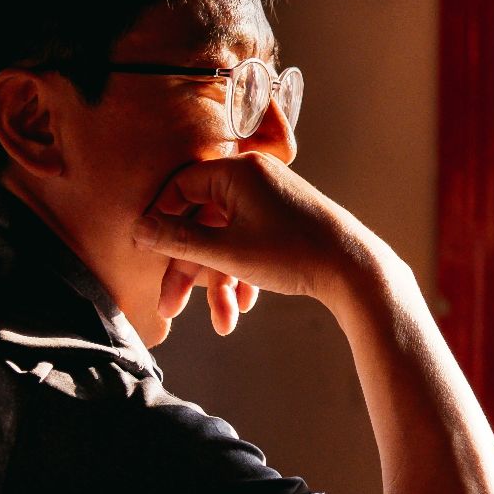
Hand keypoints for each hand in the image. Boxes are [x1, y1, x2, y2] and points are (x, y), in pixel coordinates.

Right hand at [131, 153, 381, 325]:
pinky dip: (244, 271)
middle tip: (169, 308)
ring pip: (227, 239)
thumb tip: (138, 228)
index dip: (160, 221)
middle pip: (202, 222)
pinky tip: (245, 305)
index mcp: (237, 171)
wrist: (355, 268)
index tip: (146, 252)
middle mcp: (254, 177)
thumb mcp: (226, 252)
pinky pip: (250, 241)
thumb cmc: (292, 254)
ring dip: (220, 281)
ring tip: (222, 322)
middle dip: (189, 271)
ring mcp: (271, 198)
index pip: (180, 188)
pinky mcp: (284, 218)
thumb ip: (178, 240)